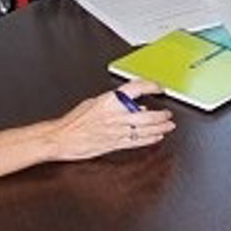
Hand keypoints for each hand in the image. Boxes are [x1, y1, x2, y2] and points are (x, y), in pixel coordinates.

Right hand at [53, 81, 174, 160]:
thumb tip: (134, 105)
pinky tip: (157, 137)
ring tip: (168, 125)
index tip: (159, 88)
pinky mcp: (115, 144)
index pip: (136, 88)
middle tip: (168, 114)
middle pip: (146, 114)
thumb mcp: (94, 102)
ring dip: (160, 127)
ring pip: (145, 129)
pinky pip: (137, 142)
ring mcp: (117, 131)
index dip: (151, 86)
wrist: (62, 138)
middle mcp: (116, 116)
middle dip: (161, 115)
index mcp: (110, 101)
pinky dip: (149, 139)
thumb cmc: (74, 121)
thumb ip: (115, 102)